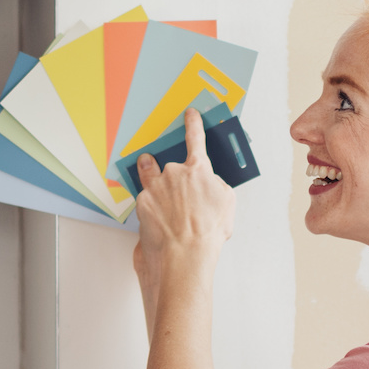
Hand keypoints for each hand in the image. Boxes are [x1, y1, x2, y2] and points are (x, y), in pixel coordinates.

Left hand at [132, 112, 235, 294]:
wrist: (185, 255)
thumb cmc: (208, 232)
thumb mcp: (226, 203)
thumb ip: (216, 185)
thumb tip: (208, 183)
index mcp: (198, 170)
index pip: (196, 138)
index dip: (193, 124)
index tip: (189, 114)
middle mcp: (174, 173)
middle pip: (170, 165)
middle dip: (172, 175)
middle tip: (178, 193)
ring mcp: (155, 187)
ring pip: (149, 173)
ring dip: (150, 173)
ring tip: (155, 186)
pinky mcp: (142, 203)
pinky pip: (145, 198)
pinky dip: (149, 205)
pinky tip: (158, 219)